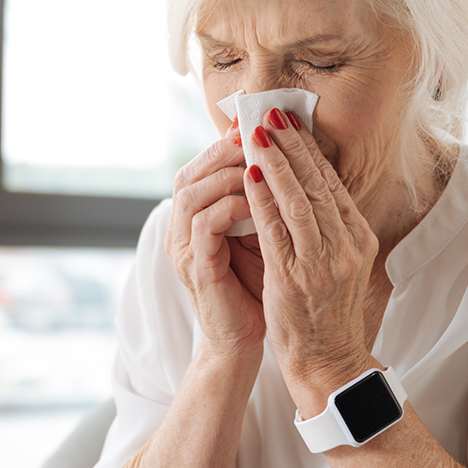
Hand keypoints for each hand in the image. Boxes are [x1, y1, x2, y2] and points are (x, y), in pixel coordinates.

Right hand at [168, 122, 265, 355]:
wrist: (244, 340)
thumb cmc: (256, 287)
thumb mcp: (261, 235)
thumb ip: (261, 202)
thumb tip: (286, 159)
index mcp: (195, 218)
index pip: (202, 167)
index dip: (226, 144)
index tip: (259, 126)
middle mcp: (181, 229)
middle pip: (191, 172)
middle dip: (224, 151)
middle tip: (257, 137)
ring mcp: (184, 248)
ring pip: (193, 193)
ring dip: (227, 175)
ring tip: (259, 165)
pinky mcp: (196, 267)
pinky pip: (204, 225)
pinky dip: (230, 207)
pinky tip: (258, 203)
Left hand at [243, 109, 378, 405]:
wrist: (329, 364)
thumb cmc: (327, 315)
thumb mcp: (340, 266)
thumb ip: (330, 231)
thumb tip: (311, 190)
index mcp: (358, 240)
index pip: (332, 184)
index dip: (310, 151)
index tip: (291, 124)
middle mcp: (346, 247)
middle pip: (317, 184)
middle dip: (292, 146)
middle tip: (271, 115)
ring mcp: (322, 264)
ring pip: (298, 200)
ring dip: (275, 163)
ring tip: (256, 135)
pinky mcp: (295, 279)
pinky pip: (276, 230)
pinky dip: (262, 200)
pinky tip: (250, 176)